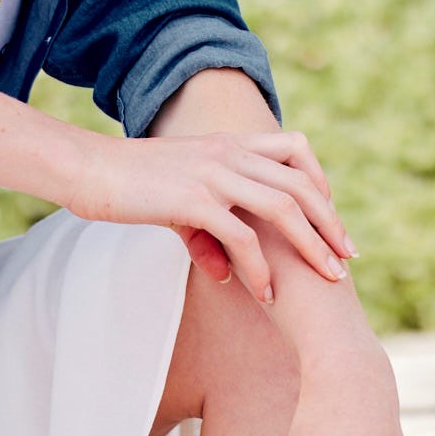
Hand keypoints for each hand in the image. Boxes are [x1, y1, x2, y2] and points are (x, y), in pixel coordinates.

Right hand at [62, 129, 352, 302]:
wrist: (88, 170)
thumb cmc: (128, 185)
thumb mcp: (177, 204)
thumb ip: (207, 233)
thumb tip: (227, 273)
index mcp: (230, 143)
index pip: (295, 147)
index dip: (319, 182)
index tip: (329, 220)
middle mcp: (230, 152)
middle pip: (300, 183)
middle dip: (330, 223)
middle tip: (346, 259)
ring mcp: (214, 173)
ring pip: (283, 207)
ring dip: (310, 246)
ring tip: (326, 278)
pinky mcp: (194, 199)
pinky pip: (242, 235)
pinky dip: (260, 267)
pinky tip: (266, 293)